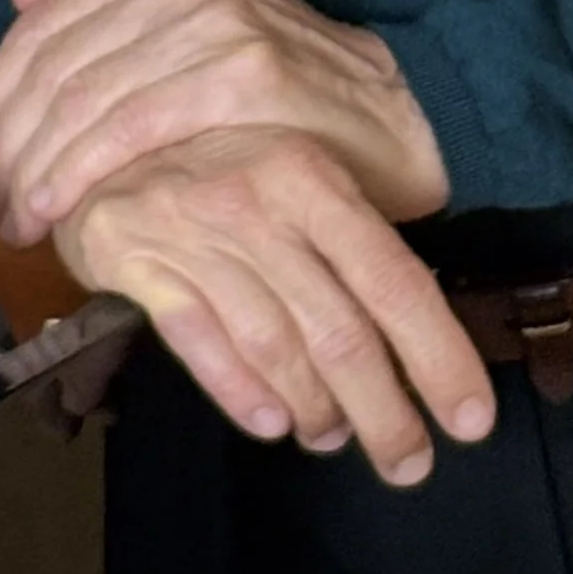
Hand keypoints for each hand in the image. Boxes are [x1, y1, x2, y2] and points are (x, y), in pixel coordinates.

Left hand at [0, 0, 449, 243]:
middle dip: (4, 142)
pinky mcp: (245, 71)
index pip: (42, 27)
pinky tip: (57, 215)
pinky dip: (82, 174)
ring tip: (15, 220)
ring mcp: (215, 16)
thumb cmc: (291, 84)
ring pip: (82, 98)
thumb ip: (112, 1)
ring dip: (33, 169)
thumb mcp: (200, 25)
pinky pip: (133, 128)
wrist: (402, 111)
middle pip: (52, 63)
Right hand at [53, 124, 494, 480]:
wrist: (101, 110)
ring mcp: (192, 230)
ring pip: (275, 346)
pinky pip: (198, 340)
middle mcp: (257, 201)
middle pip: (340, 332)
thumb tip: (419, 315)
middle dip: (386, 413)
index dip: (438, 356)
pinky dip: (240, 390)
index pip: (394, 279)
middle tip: (409, 463)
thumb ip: (348, 228)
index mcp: (311, 172)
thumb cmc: (219, 147)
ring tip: (336, 438)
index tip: (471, 420)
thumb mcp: (293, 160)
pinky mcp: (132, 256)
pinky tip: (271, 422)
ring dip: (317, 410)